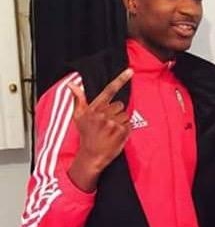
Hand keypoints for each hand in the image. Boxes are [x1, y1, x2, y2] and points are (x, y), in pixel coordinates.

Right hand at [67, 68, 132, 191]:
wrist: (91, 155)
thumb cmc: (86, 135)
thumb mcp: (78, 117)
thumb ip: (78, 99)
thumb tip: (72, 85)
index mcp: (94, 108)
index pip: (108, 90)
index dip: (120, 79)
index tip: (130, 71)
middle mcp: (103, 114)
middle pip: (120, 105)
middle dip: (116, 113)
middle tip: (107, 124)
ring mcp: (112, 123)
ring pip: (125, 115)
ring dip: (121, 122)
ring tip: (111, 130)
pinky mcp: (121, 131)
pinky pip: (129, 124)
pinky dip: (125, 130)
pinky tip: (116, 135)